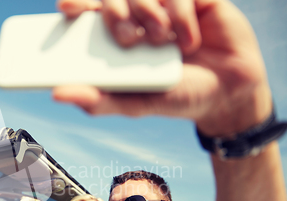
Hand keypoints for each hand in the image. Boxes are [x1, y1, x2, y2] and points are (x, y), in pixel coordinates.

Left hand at [53, 0, 271, 137]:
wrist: (228, 92)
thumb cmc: (179, 96)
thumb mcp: (136, 103)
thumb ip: (99, 100)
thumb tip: (58, 94)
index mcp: (119, 39)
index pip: (90, 13)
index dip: (77, 4)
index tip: (65, 7)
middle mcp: (139, 18)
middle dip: (114, 12)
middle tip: (127, 38)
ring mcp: (166, 5)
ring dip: (148, 14)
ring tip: (161, 41)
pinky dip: (181, 18)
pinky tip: (189, 42)